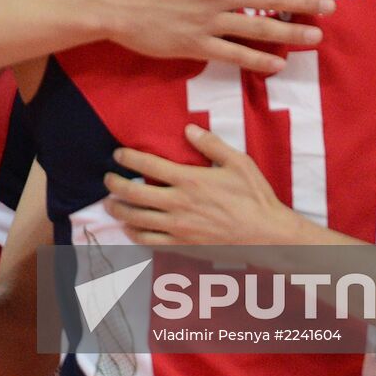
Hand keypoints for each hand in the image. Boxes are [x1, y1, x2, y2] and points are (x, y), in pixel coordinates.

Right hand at [103, 0, 332, 72]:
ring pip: (259, 28)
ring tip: (316, 36)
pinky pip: (234, 55)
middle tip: (330, 4)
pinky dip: (258, 61)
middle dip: (304, 0)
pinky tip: (277, 65)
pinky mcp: (197, 45)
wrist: (108, 3)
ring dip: (291, 32)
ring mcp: (209, 21)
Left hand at [104, 124, 306, 246]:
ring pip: (136, 219)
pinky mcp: (182, 246)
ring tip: (110, 203)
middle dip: (114, 184)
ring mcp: (178, 228)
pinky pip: (149, 241)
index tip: (117, 154)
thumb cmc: (255, 197)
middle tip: (107, 179)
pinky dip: (134, 233)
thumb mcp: (239, 163)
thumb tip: (188, 129)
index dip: (128, 158)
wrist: (267, 236)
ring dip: (118, 210)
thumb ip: (211, 144)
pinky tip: (129, 227)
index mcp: (190, 180)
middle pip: (133, 193)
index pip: (148, 165)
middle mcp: (178, 204)